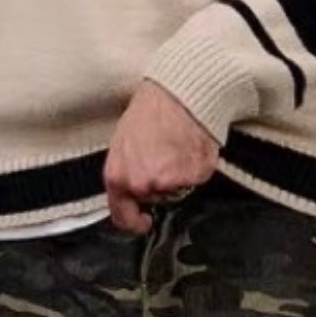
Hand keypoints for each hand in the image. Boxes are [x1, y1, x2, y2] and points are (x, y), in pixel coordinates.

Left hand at [103, 80, 220, 234]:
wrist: (177, 94)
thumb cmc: (149, 112)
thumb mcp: (121, 144)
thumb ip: (125, 172)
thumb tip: (132, 189)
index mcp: (119, 178)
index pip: (123, 217)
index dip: (135, 223)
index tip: (144, 222)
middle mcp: (143, 184)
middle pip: (156, 197)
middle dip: (160, 182)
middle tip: (163, 154)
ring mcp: (170, 182)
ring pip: (177, 188)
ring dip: (179, 173)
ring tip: (175, 145)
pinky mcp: (195, 175)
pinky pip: (196, 178)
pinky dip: (196, 165)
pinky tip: (189, 145)